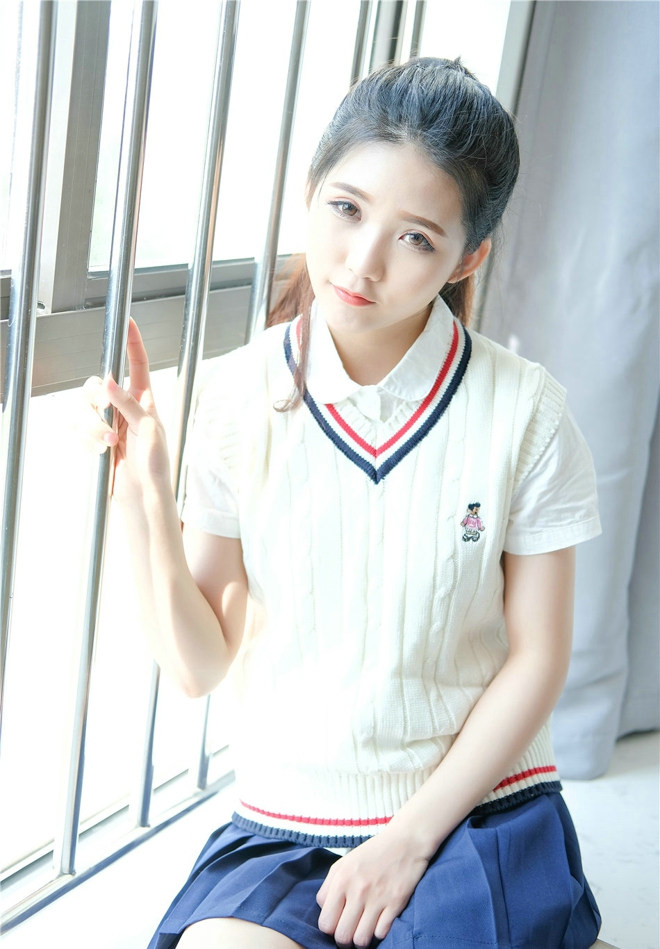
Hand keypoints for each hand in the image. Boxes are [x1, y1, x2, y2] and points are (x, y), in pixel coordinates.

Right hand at [78, 318, 170, 503]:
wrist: (143, 496)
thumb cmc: (155, 466)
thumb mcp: (150, 430)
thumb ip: (130, 404)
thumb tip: (109, 380)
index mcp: (145, 401)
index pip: (138, 365)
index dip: (133, 343)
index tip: (128, 322)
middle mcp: (124, 408)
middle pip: (97, 385)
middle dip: (96, 399)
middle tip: (104, 413)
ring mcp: (107, 423)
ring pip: (84, 409)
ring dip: (93, 426)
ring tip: (108, 444)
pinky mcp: (94, 440)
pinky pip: (77, 429)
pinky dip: (85, 440)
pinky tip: (100, 452)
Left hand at [316, 829, 428, 946]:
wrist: (405, 841)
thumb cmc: (373, 852)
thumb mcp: (344, 862)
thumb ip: (329, 886)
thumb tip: (325, 911)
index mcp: (341, 879)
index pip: (325, 922)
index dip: (330, 927)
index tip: (338, 922)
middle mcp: (357, 890)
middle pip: (342, 936)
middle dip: (344, 939)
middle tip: (350, 931)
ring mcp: (378, 898)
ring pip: (361, 940)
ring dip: (361, 939)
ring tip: (364, 929)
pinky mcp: (396, 903)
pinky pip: (381, 933)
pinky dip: (379, 932)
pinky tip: (379, 921)